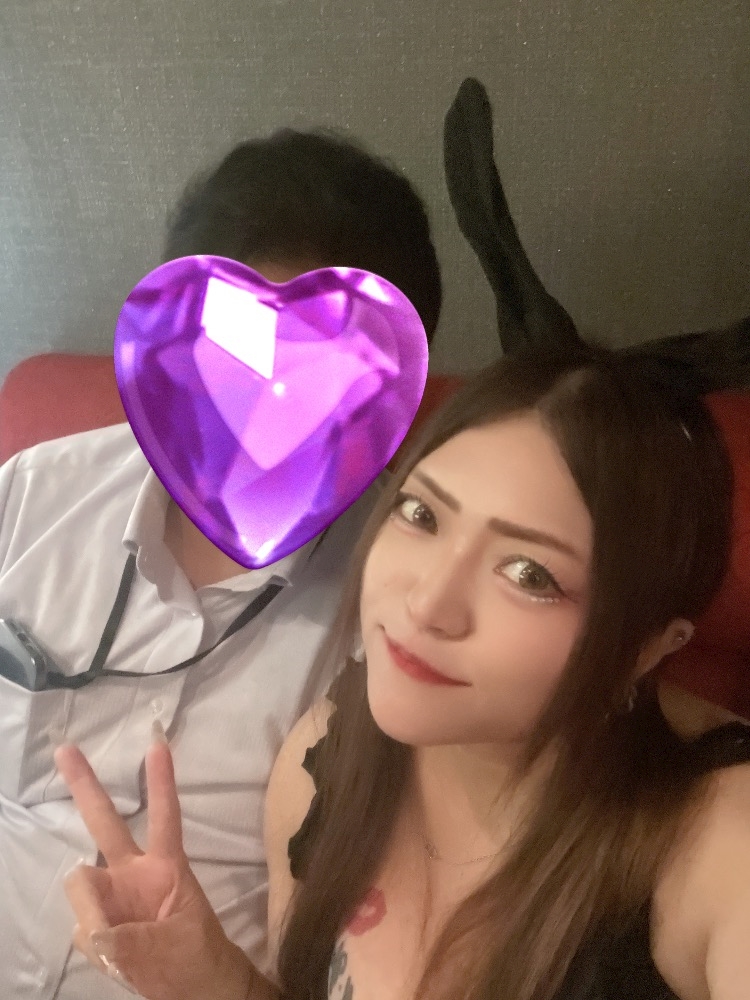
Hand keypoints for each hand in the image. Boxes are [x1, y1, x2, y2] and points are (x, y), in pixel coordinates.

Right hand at [55, 730, 258, 999]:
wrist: (195, 991)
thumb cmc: (197, 957)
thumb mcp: (177, 945)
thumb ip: (135, 940)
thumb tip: (95, 932)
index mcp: (166, 866)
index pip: (166, 817)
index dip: (162, 783)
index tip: (158, 744)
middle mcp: (134, 872)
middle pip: (106, 823)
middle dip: (86, 786)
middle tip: (66, 749)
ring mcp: (114, 896)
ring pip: (82, 885)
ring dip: (92, 913)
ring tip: (119, 945)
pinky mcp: (100, 924)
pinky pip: (82, 928)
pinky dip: (94, 945)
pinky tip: (114, 957)